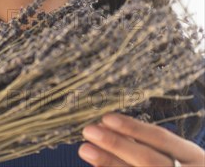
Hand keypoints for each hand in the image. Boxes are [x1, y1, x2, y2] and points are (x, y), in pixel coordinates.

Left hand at [78, 112, 204, 165]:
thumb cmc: (176, 166)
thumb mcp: (172, 153)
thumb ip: (142, 141)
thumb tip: (105, 127)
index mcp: (193, 157)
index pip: (161, 138)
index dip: (133, 128)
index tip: (106, 117)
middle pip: (148, 160)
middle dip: (116, 144)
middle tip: (89, 131)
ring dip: (109, 162)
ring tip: (86, 149)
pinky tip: (97, 166)